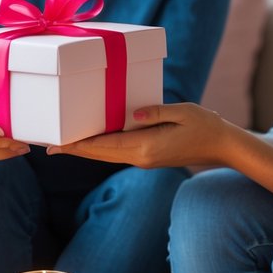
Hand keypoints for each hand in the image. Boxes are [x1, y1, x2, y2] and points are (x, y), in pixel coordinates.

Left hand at [47, 103, 232, 168]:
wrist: (223, 147)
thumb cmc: (205, 125)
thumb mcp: (183, 112)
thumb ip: (156, 112)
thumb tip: (133, 114)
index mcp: (146, 147)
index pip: (105, 146)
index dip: (80, 145)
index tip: (58, 145)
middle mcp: (141, 157)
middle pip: (100, 155)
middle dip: (75, 151)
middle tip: (49, 148)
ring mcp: (144, 160)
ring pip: (107, 157)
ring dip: (86, 152)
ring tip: (64, 146)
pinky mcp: (148, 157)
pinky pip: (118, 154)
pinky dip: (101, 150)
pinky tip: (92, 144)